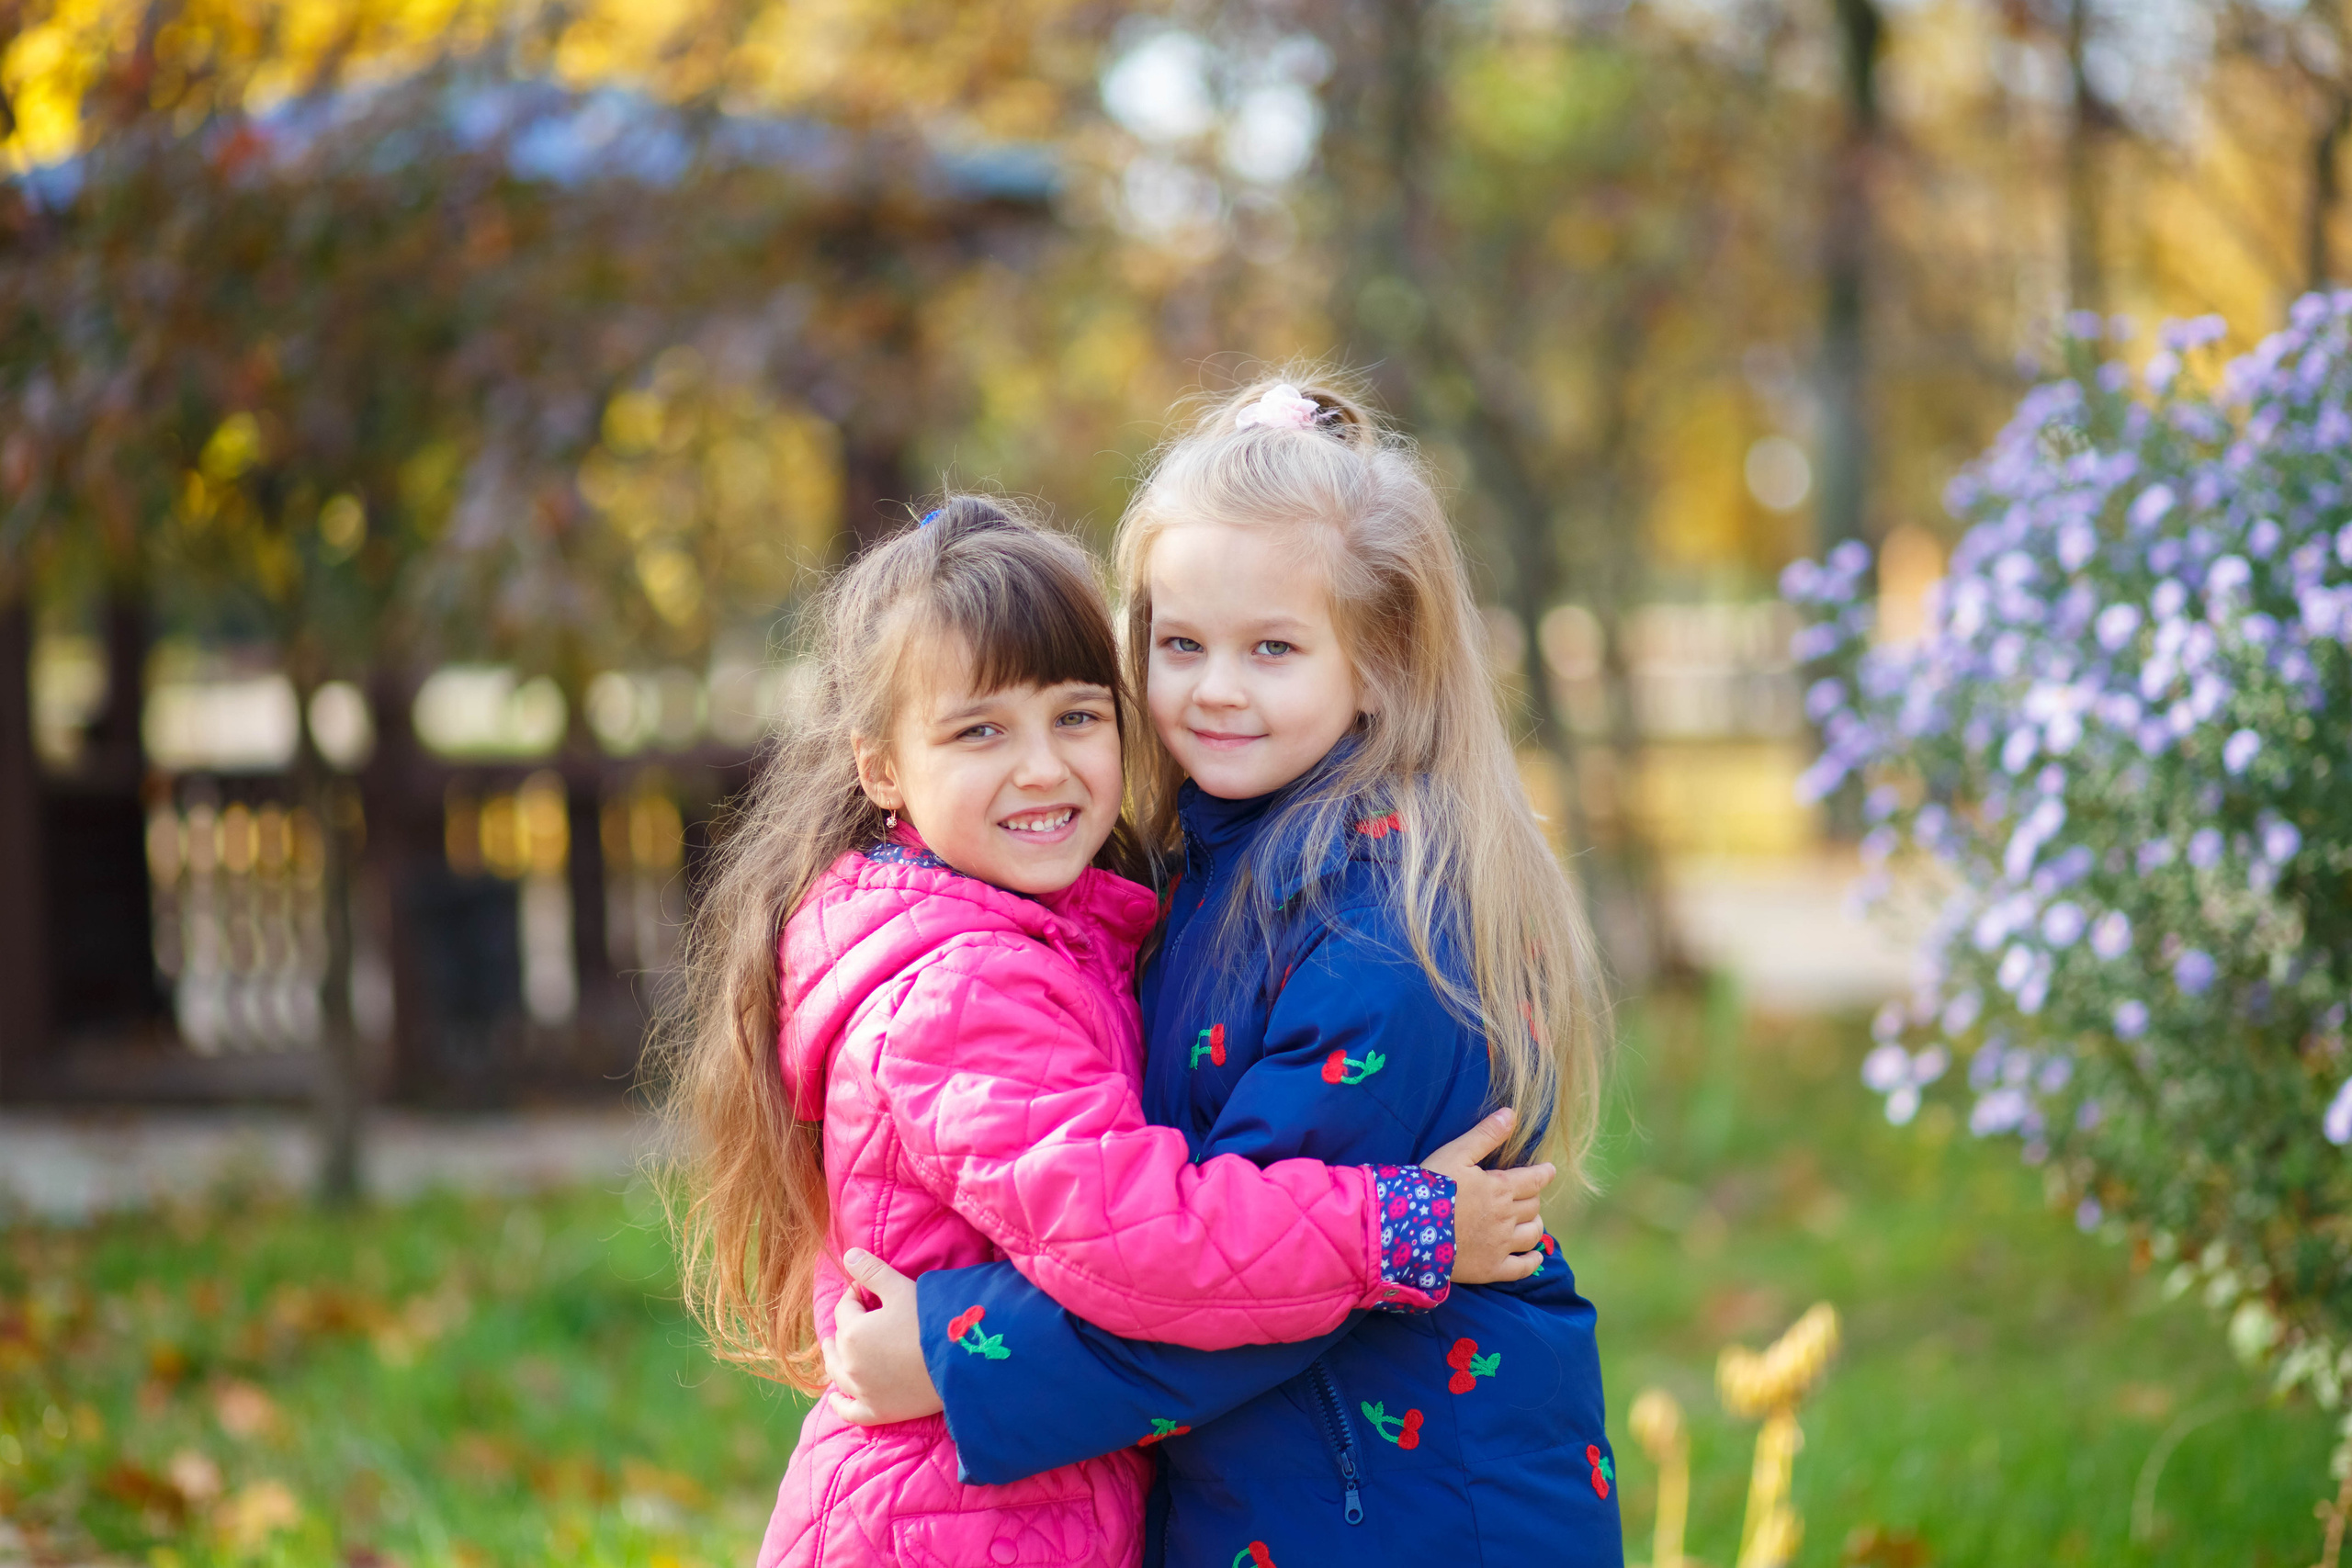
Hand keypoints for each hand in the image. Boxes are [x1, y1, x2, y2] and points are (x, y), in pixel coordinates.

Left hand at [820, 1249, 942, 1424]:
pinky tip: (836, 1399)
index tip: (867, 1291)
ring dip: (834, 1360)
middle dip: (843, 1327)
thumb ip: (872, 1272)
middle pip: (837, 1342)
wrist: (959, 1363)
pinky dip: (839, 1404)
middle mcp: (850, 1364)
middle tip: (854, 1318)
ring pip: (837, 1374)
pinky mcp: (876, 1412)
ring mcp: (861, 1391)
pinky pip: (849, 1411)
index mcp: (853, 1332)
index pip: (845, 1308)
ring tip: (835, 1351)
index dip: (855, 1295)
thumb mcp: (901, 1289)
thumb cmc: (930, 1321)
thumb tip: (848, 1255)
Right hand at [1422, 1107, 1554, 1284]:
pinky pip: (1522, 1268)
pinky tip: (1535, 1256)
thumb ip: (1485, 1134)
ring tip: (1531, 1220)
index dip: (1543, 1174)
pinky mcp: (1491, 1268)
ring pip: (1532, 1234)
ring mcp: (1500, 1245)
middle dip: (1533, 1198)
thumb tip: (1511, 1114)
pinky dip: (1533, 1260)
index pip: (1533, 1180)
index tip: (1550, 1171)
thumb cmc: (1430, 1187)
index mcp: (1500, 1188)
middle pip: (1533, 1207)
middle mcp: (1506, 1217)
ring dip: (1535, 1225)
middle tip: (1527, 1195)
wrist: (1408, 1229)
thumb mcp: (1456, 1153)